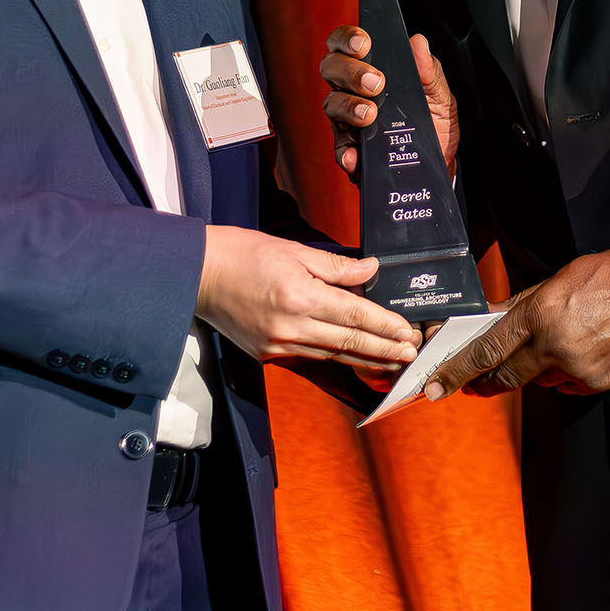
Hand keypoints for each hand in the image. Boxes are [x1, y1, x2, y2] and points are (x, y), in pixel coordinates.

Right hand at [197, 226, 421, 371]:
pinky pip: (310, 356)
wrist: (198, 274)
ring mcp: (278, 344)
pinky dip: (336, 357)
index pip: (354, 315)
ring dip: (366, 359)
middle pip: (349, 343)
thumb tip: (370, 269)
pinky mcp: (268, 353)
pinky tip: (354, 358)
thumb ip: (335, 267)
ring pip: (332, 355)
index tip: (407, 332)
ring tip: (392, 360)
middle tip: (411, 354)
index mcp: (299, 296)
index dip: (385, 326)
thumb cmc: (242, 253)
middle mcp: (291, 326)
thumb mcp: (293, 249)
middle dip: (384, 350)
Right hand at [320, 27, 458, 180]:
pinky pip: (339, 149)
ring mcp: (348, 119)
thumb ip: (429, 70)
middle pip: (331, 69)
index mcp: (370, 68)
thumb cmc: (434, 122)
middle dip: (350, 72)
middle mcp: (352, 90)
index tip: (364, 43)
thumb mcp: (439, 94)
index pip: (346, 44)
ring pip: (331, 105)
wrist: (439, 161)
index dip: (347, 38)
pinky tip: (356, 153)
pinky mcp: (351, 150)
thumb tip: (418, 43)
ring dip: (347, 107)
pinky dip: (345, 151)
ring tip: (369, 115)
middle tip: (375, 83)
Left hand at [425, 231, 609, 398]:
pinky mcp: (606, 383)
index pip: (488, 349)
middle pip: (507, 376)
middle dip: (486, 381)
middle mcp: (559, 347)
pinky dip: (566, 373)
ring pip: (541, 381)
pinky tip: (581, 349)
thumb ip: (520, 305)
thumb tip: (488, 321)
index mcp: (543, 314)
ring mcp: (584, 371)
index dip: (458, 371)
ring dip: (535, 369)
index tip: (436, 386)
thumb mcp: (559, 279)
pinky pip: (571, 385)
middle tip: (471, 384)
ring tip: (555, 343)